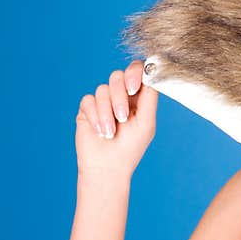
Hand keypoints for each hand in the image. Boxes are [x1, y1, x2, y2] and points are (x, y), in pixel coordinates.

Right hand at [75, 59, 157, 179]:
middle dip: (119, 96)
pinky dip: (95, 116)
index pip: (137, 72)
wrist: (107, 167)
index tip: (133, 88)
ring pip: (103, 89)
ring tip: (111, 131)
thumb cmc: (131, 146)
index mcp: (138, 97)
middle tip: (123, 116)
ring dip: (107, 112)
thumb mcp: (146, 121)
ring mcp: (103, 101)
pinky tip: (100, 131)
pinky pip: (88, 100)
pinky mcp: (87, 108)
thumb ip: (150, 97)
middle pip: (118, 76)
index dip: (135, 73)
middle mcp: (120, 96)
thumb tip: (153, 73)